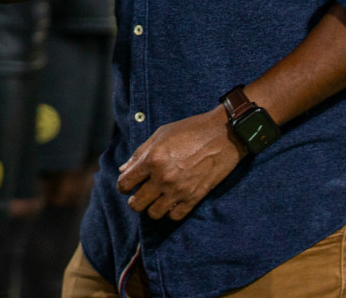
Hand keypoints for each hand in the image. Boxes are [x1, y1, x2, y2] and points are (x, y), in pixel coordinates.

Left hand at [117, 106, 245, 220]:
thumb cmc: (189, 130)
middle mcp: (163, 178)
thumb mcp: (159, 135)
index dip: (122, 187)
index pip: (125, 183)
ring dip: (152, 208)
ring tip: (156, 199)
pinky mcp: (195, 197)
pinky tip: (171, 202)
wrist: (223, 135)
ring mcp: (179, 190)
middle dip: (134, 201)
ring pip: (154, 214)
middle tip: (139, 195)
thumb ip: (139, 153)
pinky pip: (175, 216)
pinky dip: (170, 212)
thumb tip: (123, 170)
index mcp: (151, 160)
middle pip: (137, 204)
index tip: (126, 186)